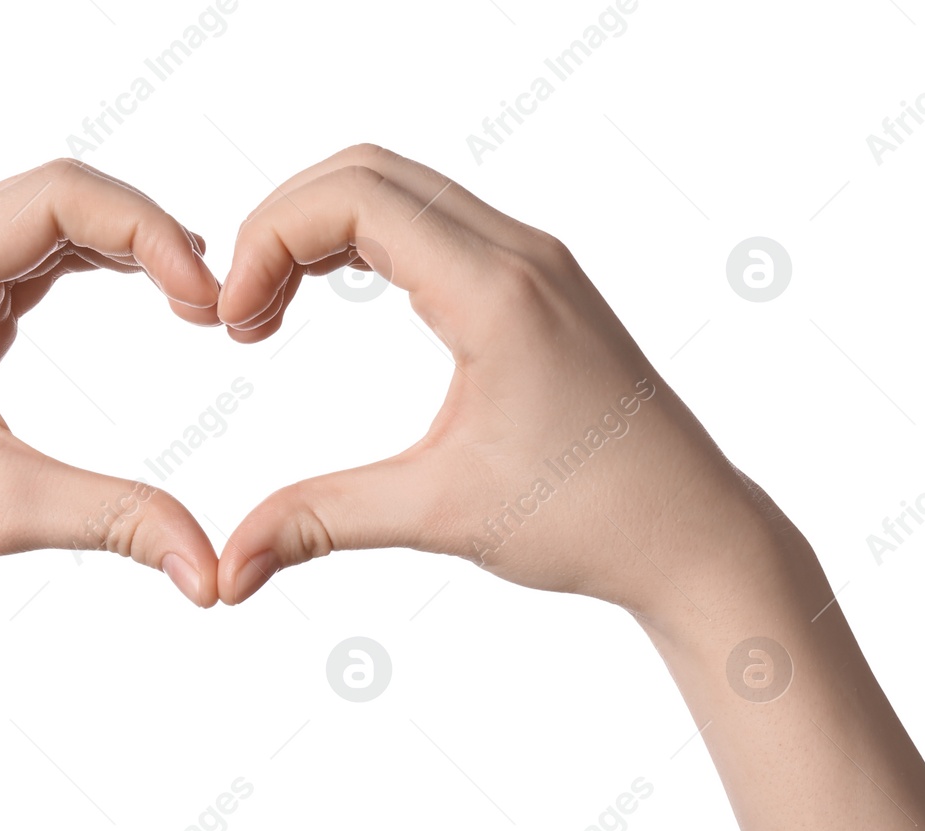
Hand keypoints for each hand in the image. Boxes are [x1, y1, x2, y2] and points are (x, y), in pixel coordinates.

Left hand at [0, 160, 226, 830]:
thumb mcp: (3, 512)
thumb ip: (119, 521)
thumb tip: (213, 571)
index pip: (57, 197)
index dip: (147, 231)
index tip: (203, 301)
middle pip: (54, 194)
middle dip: (143, 232)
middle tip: (211, 298)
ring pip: (41, 223)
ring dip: (119, 246)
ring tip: (188, 296)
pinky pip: (25, 264)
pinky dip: (88, 269)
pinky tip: (139, 293)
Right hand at [211, 145, 924, 830]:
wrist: (695, 535)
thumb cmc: (591, 520)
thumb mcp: (440, 516)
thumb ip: (321, 522)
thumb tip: (229, 565)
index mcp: (498, 291)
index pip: (354, 197)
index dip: (268, 240)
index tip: (232, 321)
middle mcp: (520, 253)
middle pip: (365, 172)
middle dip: (279, 226)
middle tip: (239, 312)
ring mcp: (534, 260)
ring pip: (397, 187)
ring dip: (317, 231)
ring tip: (270, 312)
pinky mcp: (537, 281)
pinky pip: (430, 220)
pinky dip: (361, 241)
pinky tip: (328, 297)